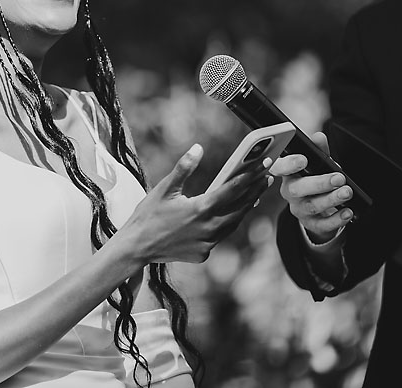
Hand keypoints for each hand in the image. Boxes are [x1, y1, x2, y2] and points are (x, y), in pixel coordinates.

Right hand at [121, 143, 271, 263]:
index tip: (263, 165)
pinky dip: (227, 224)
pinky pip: (220, 236)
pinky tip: (229, 215)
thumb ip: (184, 168)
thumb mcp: (164, 189)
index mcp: (200, 209)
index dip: (250, 176)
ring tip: (253, 195)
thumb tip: (198, 149)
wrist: (136, 248)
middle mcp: (208, 228)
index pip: (233, 189)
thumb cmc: (148, 216)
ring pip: (233, 223)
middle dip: (254, 191)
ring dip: (244, 208)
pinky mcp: (203, 253)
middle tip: (265, 178)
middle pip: (240, 207)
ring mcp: (207, 243)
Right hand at [270, 131, 353, 243]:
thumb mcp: (317, 165)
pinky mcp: (311, 223)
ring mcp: (299, 209)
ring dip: (331, 199)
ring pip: (312, 206)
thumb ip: (319, 151)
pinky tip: (347, 212)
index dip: (288, 164)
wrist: (317, 210)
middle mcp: (290, 192)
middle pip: (298, 189)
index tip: (303, 160)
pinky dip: (336, 219)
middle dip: (319, 183)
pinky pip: (322, 224)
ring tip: (347, 192)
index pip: (280, 168)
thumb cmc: (314, 181)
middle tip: (339, 178)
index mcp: (288, 174)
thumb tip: (319, 137)